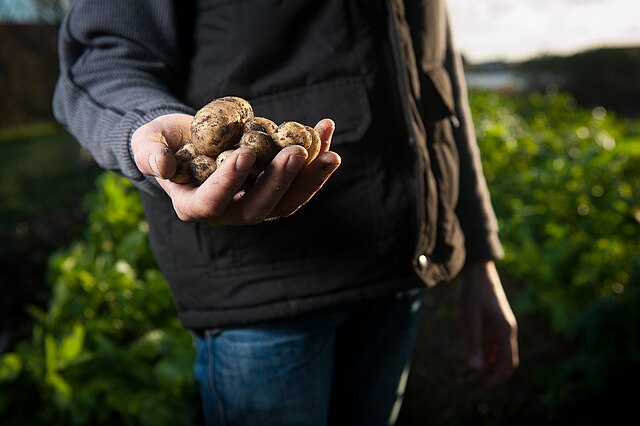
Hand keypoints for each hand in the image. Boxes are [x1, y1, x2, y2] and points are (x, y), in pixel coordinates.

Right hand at [131, 113, 340, 224]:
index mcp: (194, 204)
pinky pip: (298, 183)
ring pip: (286, 202)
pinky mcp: (273, 190)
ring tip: (330, 152)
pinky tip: (326, 131)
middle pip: (258, 207)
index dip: (229, 181)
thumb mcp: (147, 142)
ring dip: (309, 179)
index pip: (212, 201)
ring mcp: (253, 203)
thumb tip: (162, 166)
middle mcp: (227, 212)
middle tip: (298, 151)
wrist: (186, 139)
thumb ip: (150, 153)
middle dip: (280, 181)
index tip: (246, 153)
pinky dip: (315, 162)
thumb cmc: (162, 141)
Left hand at [457, 260, 518, 386]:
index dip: (495, 378)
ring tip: (463, 373)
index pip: (507, 364)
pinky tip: (465, 360)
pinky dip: (480, 356)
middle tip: (466, 379)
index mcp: (505, 332)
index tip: (479, 385)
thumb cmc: (473, 293)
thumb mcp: (469, 319)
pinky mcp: (492, 324)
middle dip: (487, 375)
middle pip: (502, 363)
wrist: (476, 271)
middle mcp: (506, 332)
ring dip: (482, 367)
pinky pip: (490, 347)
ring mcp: (499, 328)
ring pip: (495, 356)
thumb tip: (474, 370)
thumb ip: (472, 344)